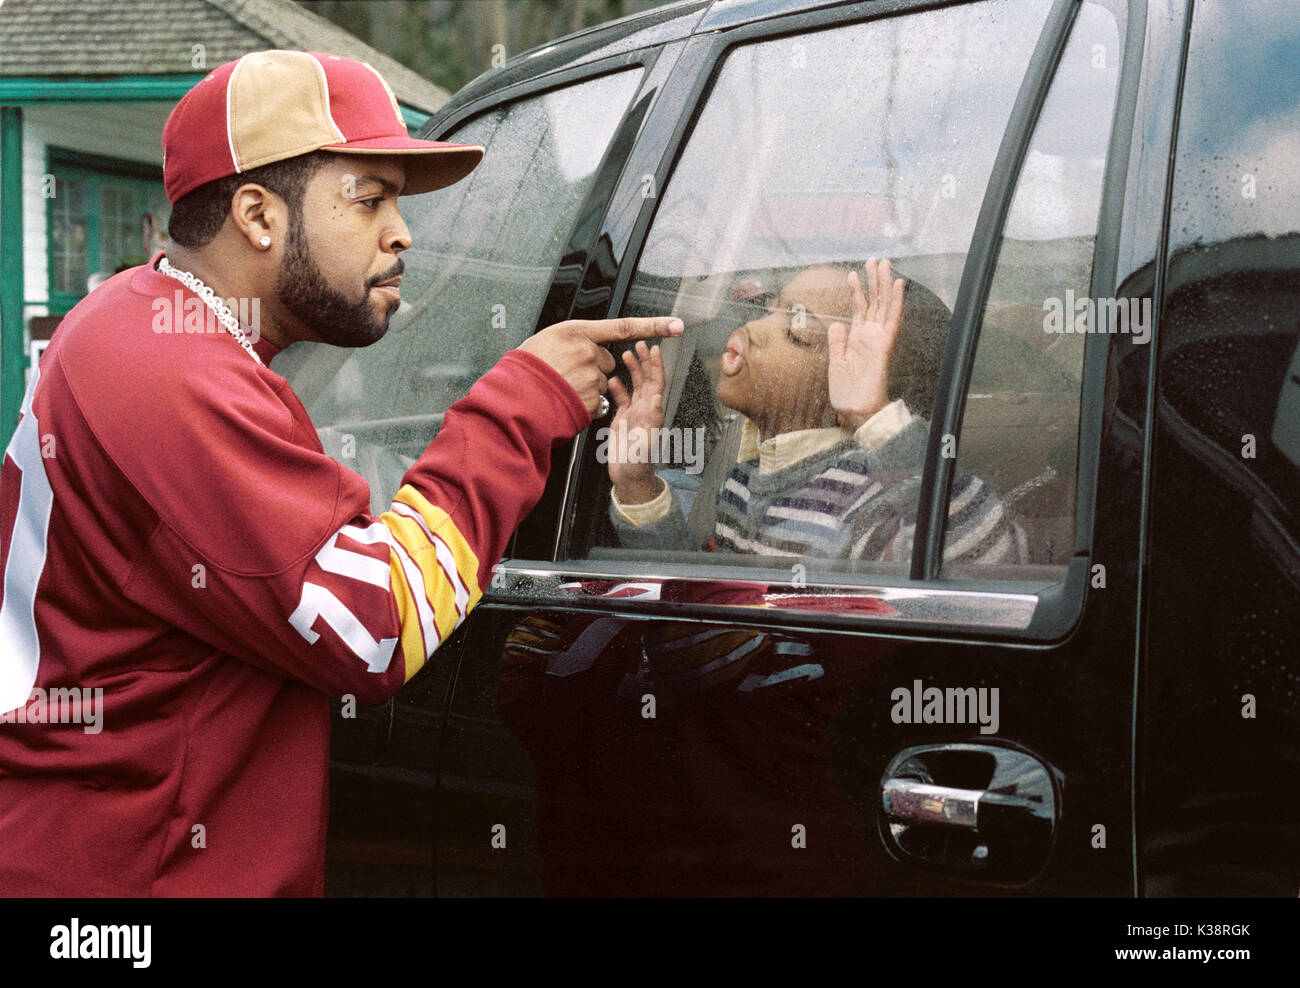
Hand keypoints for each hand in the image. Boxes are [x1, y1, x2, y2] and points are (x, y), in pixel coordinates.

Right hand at [518, 316, 682, 418]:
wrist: (513, 398)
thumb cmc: (526, 369)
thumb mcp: (548, 340)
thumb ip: (574, 340)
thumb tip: (590, 345)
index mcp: (576, 332)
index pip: (623, 327)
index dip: (653, 326)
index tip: (677, 325)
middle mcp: (587, 353)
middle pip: (606, 360)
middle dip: (594, 366)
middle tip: (567, 371)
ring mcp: (590, 378)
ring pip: (601, 382)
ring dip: (587, 386)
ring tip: (563, 387)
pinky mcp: (590, 400)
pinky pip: (596, 400)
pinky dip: (585, 403)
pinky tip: (566, 399)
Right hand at [606, 341, 665, 503]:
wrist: (628, 478)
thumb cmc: (639, 465)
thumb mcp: (646, 443)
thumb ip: (652, 421)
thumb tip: (657, 398)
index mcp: (652, 413)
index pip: (657, 383)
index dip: (656, 366)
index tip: (654, 349)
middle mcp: (645, 410)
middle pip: (647, 379)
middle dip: (644, 361)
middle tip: (639, 343)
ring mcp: (634, 413)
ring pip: (635, 385)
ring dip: (633, 369)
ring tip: (626, 353)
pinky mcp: (623, 419)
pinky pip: (622, 398)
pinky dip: (618, 387)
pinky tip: (613, 378)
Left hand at [827, 258, 904, 431]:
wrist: (856, 411)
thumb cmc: (848, 393)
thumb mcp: (836, 364)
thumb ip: (837, 343)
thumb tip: (837, 324)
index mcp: (858, 340)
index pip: (859, 310)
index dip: (856, 291)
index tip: (853, 274)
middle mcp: (870, 336)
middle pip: (873, 302)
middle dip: (873, 280)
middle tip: (874, 259)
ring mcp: (878, 339)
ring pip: (883, 305)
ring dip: (884, 284)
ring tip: (883, 263)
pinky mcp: (883, 345)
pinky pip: (892, 320)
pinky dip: (895, 301)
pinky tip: (897, 285)